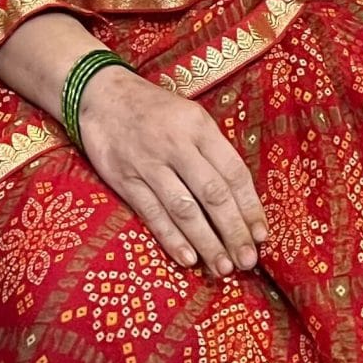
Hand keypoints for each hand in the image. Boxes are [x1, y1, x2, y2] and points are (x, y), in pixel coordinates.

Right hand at [73, 68, 268, 278]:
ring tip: (223, 267)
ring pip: (184, 209)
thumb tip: (241, 198)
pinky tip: (188, 259)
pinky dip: (172, 238)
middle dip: (234, 231)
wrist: (100, 94)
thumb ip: (212, 151)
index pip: (234, 172)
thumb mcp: (190, 117)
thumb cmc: (154, 110)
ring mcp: (149, 163)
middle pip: (213, 194)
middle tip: (247, 261)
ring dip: (206, 242)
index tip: (262, 235)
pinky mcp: (125, 179)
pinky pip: (152, 213)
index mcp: (199, 126)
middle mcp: (176, 145)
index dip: (251, 207)